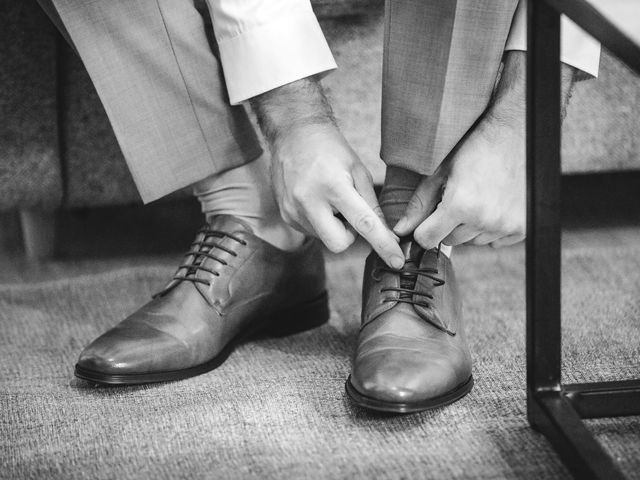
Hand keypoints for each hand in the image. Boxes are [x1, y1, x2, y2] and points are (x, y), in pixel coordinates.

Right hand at [272, 123, 404, 268]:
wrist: (292, 133)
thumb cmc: (330, 149)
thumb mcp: (358, 170)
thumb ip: (372, 205)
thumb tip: (387, 236)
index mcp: (333, 185)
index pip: (363, 223)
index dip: (383, 245)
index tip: (397, 262)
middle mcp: (308, 201)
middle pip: (339, 244)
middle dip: (351, 236)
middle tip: (350, 212)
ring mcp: (293, 210)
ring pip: (325, 238)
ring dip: (334, 225)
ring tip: (329, 197)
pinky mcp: (285, 215)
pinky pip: (312, 231)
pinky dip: (321, 221)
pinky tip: (317, 199)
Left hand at [394, 114, 525, 248]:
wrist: (514, 134)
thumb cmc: (473, 148)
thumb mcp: (440, 172)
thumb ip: (419, 204)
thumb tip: (400, 230)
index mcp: (461, 205)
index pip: (428, 239)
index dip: (424, 229)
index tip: (429, 217)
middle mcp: (485, 219)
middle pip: (451, 241)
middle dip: (448, 225)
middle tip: (458, 197)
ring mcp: (506, 225)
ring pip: (473, 241)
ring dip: (470, 227)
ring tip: (477, 197)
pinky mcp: (522, 227)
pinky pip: (496, 241)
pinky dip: (491, 228)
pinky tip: (493, 204)